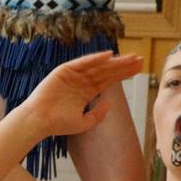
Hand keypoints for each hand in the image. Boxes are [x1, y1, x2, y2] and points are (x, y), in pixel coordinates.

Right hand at [18, 52, 142, 136]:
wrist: (39, 121)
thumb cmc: (57, 124)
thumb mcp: (83, 123)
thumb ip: (97, 114)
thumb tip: (109, 103)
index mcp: (86, 92)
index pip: (108, 80)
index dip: (123, 75)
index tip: (138, 70)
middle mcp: (81, 82)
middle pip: (107, 71)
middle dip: (124, 66)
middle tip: (140, 60)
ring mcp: (73, 75)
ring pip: (98, 66)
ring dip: (115, 61)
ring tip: (131, 58)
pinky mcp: (64, 70)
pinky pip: (82, 62)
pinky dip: (95, 58)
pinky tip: (109, 56)